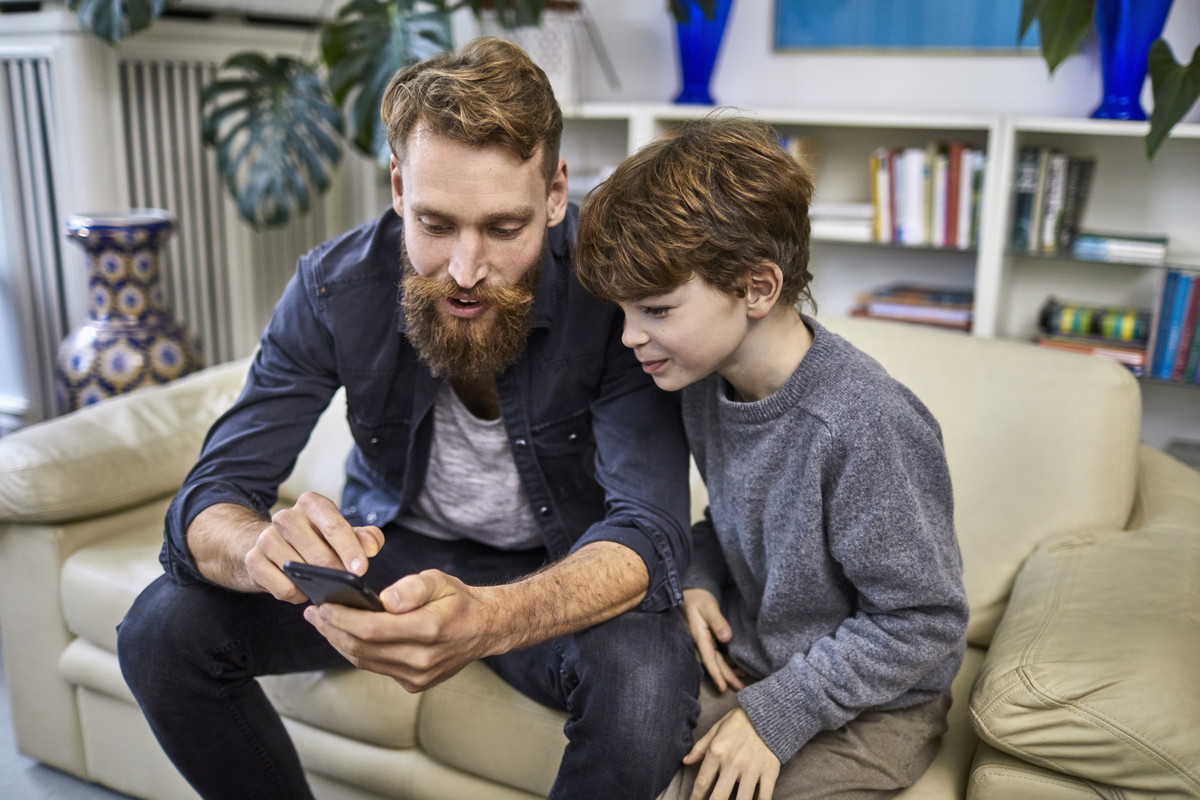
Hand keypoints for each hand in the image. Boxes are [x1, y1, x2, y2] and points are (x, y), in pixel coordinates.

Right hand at [243, 491, 384, 602]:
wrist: (267, 545)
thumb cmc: (314, 539)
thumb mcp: (340, 533)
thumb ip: (363, 537)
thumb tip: (372, 546)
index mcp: (312, 504)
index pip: (334, 526)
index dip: (350, 549)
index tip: (361, 570)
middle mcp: (286, 516)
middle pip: (319, 554)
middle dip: (336, 574)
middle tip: (345, 584)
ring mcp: (266, 537)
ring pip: (300, 572)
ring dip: (315, 585)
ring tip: (321, 584)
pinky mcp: (253, 560)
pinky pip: (283, 588)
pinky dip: (296, 595)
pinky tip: (300, 589)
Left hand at [304, 568, 494, 691]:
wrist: (484, 629)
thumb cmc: (457, 600)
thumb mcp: (439, 580)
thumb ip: (412, 588)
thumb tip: (384, 599)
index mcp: (429, 629)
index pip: (372, 629)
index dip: (342, 619)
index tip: (323, 606)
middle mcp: (423, 659)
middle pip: (363, 648)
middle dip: (333, 630)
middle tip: (314, 613)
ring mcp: (418, 676)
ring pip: (365, 661)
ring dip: (339, 643)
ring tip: (323, 623)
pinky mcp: (415, 684)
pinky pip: (376, 667)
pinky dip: (357, 651)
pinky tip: (346, 636)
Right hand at [682, 588, 743, 691]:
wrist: (692, 594)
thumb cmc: (699, 599)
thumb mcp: (708, 608)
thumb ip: (718, 622)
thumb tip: (726, 638)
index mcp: (700, 637)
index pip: (709, 659)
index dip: (716, 674)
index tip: (723, 688)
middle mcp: (702, 643)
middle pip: (715, 663)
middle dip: (727, 677)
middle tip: (740, 689)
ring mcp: (706, 642)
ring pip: (718, 661)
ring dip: (728, 672)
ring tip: (741, 683)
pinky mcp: (710, 640)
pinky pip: (719, 655)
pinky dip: (728, 663)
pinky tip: (737, 668)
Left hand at [684, 708, 779, 799]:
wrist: (769, 713)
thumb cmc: (740, 722)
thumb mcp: (716, 729)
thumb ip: (700, 747)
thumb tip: (685, 761)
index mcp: (717, 752)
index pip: (702, 783)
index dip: (696, 798)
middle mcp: (733, 763)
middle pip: (719, 797)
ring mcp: (752, 769)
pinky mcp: (769, 772)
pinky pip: (764, 797)